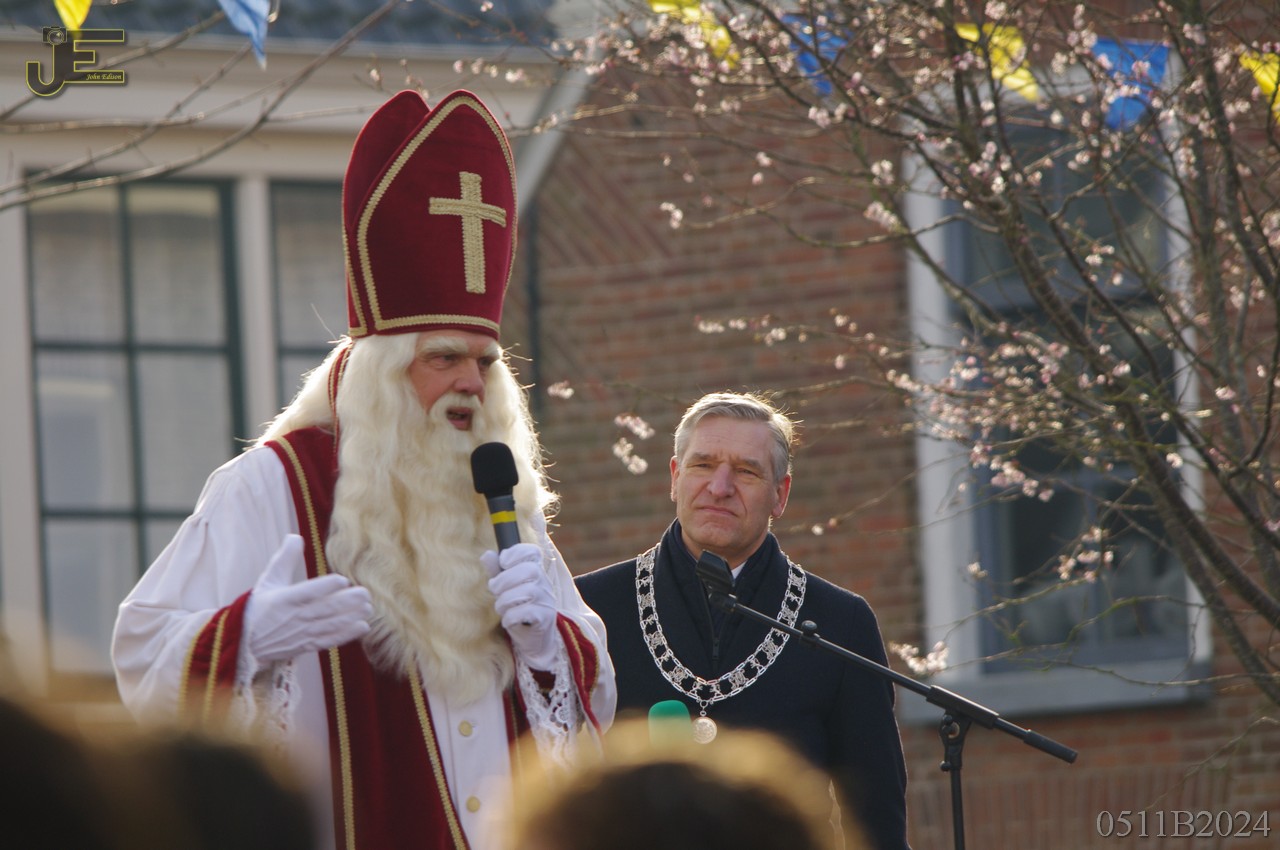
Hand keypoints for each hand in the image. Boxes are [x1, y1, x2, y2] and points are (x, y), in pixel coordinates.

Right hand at [246, 534, 372, 662]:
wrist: (245, 642)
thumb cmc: (258, 607)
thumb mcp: (268, 580)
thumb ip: (284, 559)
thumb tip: (295, 536)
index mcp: (284, 599)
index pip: (307, 592)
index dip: (324, 587)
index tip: (343, 580)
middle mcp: (294, 617)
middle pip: (324, 609)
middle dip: (347, 602)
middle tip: (366, 593)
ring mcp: (301, 633)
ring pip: (330, 625)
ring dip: (351, 617)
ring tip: (369, 608)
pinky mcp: (305, 645)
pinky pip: (328, 640)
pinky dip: (346, 635)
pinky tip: (363, 627)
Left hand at [482, 544, 559, 668]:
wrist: (534, 640)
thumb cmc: (518, 609)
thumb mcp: (506, 589)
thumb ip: (497, 571)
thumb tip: (486, 555)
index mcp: (535, 571)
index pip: (533, 552)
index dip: (517, 552)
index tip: (503, 561)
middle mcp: (544, 583)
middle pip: (530, 570)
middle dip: (505, 580)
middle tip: (495, 590)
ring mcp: (546, 600)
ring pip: (527, 592)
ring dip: (505, 601)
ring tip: (501, 608)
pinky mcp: (545, 618)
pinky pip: (526, 612)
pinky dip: (511, 617)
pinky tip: (508, 621)